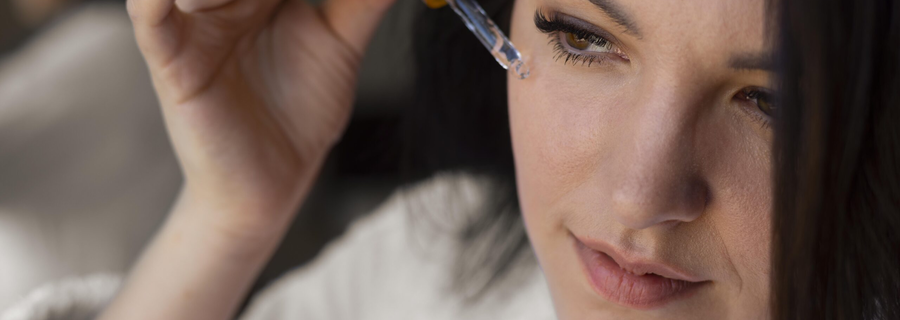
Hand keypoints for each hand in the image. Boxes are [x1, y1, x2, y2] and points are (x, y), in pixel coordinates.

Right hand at [97, 1, 397, 318]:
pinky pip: (153, 22)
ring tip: (251, 2)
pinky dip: (158, 6)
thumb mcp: (339, 47)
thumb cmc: (299, 117)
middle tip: (293, 0)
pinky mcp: (172, 64)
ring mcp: (194, 29)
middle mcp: (224, 1)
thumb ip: (360, 2)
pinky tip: (172, 1)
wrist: (266, 188)